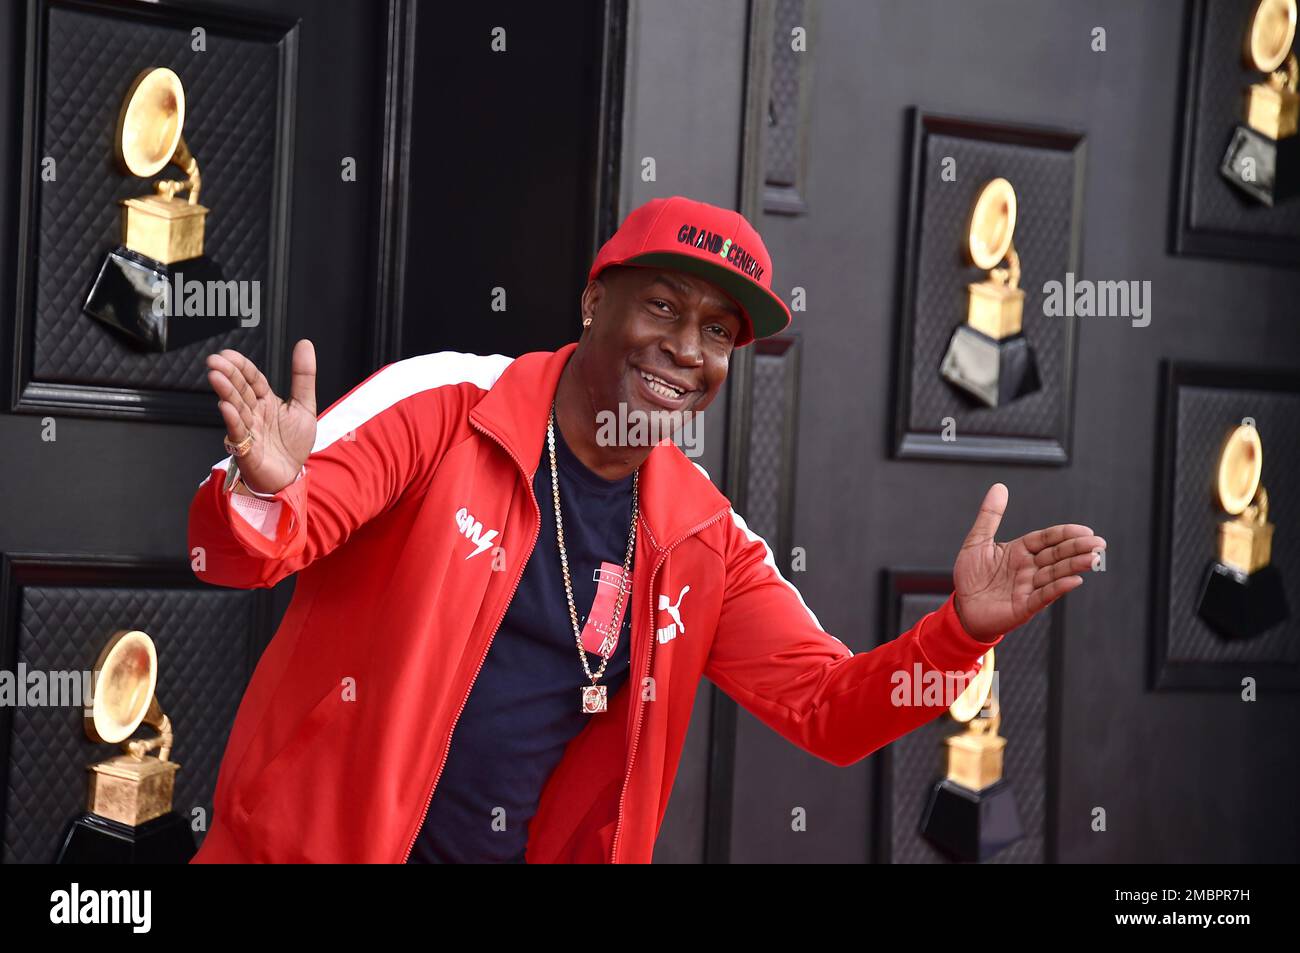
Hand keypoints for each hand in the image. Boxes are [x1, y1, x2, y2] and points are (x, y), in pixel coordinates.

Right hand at [205, 339, 317, 494]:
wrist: (290, 476)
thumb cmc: (293, 443)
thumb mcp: (304, 406)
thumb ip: (303, 376)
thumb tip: (305, 344)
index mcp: (265, 401)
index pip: (252, 379)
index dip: (241, 366)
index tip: (228, 354)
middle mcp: (253, 414)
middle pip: (240, 390)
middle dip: (228, 375)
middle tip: (215, 361)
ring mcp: (248, 431)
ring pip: (236, 408)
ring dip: (226, 392)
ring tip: (216, 377)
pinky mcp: (247, 450)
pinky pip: (238, 433)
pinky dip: (232, 420)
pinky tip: (226, 407)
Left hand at [951, 483, 1104, 640]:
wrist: (961, 608)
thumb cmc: (970, 576)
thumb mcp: (977, 541)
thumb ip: (990, 516)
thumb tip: (999, 487)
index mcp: (1020, 551)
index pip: (1047, 539)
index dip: (1065, 534)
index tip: (1085, 530)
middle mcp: (1028, 568)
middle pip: (1057, 555)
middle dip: (1077, 548)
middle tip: (1099, 543)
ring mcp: (1028, 587)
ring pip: (1055, 574)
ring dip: (1074, 566)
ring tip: (1093, 558)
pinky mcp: (1024, 606)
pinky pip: (1044, 595)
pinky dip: (1058, 588)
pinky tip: (1074, 580)